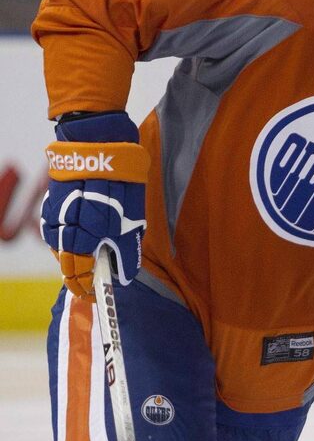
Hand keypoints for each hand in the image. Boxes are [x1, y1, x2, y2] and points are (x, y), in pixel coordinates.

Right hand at [40, 111, 149, 300]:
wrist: (97, 144)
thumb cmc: (120, 183)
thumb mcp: (133, 222)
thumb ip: (126, 252)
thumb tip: (123, 275)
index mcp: (84, 240)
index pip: (80, 278)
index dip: (88, 290)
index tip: (96, 297)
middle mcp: (64, 232)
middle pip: (68, 267)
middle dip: (81, 276)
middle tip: (94, 281)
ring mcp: (55, 218)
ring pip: (61, 249)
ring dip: (75, 257)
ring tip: (91, 258)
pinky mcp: (52, 204)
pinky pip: (57, 231)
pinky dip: (69, 238)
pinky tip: (82, 236)